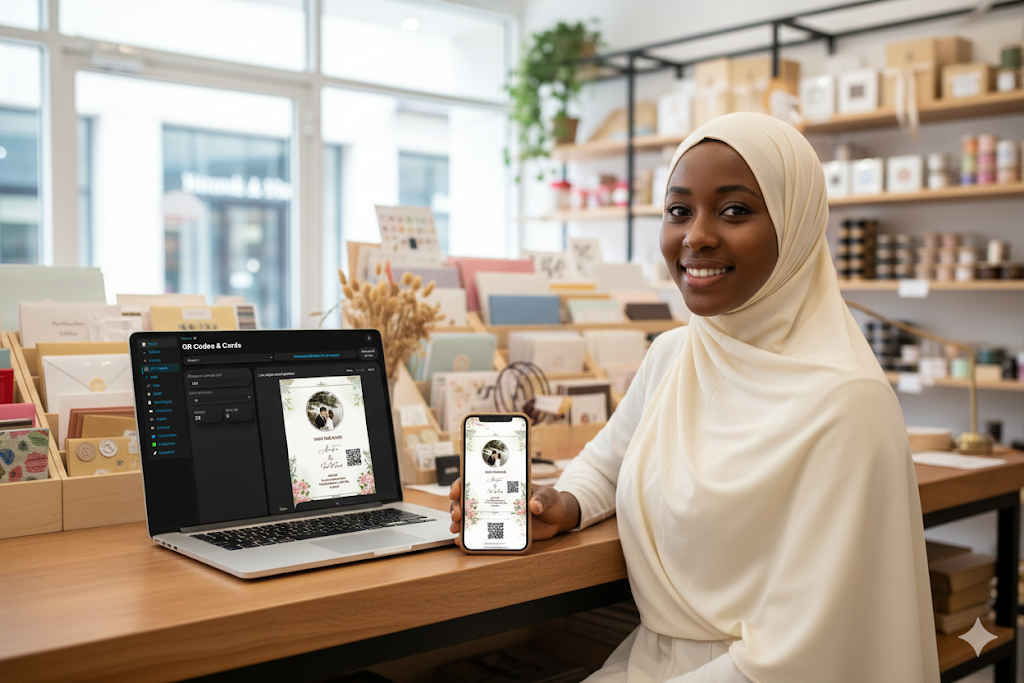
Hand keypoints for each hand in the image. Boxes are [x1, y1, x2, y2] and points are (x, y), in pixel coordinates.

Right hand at [448, 478, 580, 541]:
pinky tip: (461, 541)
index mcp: (503, 485)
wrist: (557, 518)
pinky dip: (469, 537)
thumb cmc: (551, 501)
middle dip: (457, 505)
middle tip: (457, 514)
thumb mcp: (548, 495)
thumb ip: (542, 499)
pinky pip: (481, 533)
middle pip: (468, 499)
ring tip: (456, 529)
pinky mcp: (500, 530)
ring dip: (459, 522)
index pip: (477, 480)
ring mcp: (496, 515)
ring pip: (470, 516)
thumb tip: (533, 506)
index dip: (462, 484)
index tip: (456, 491)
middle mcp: (495, 499)